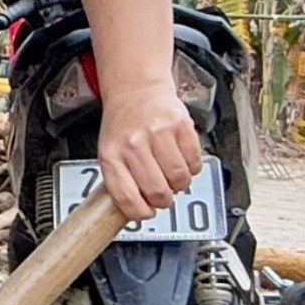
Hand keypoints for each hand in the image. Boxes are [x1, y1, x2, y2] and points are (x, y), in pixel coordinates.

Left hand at [97, 81, 201, 221]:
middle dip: (163, 200)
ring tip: (171, 175)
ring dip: (179, 185)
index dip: (139, 213)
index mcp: (111, 155)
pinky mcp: (181, 126)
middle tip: (162, 195)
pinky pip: (195, 162)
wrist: (137, 91)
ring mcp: (158, 134)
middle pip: (158, 192)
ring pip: (180, 179)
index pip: (126, 196)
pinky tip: (181, 160)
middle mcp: (133, 144)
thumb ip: (121, 180)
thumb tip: (137, 210)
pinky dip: (192, 168)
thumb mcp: (110, 152)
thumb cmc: (123, 125)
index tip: (146, 214)